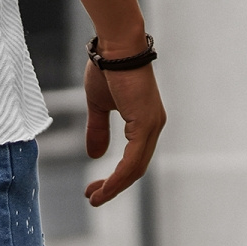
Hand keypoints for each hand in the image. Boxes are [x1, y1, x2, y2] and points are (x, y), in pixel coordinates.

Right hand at [83, 59, 165, 206]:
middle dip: (113, 187)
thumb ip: (98, 131)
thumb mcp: (99, 106)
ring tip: (95, 199)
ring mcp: (151, 126)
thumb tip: (95, 155)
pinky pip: (132, 161)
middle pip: (135, 169)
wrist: (115, 46)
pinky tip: (105, 188)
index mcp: (144, 122)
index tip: (94, 189)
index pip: (133, 159)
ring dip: (114, 187)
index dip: (114, 178)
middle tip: (93, 198)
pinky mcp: (145, 124)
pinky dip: (118, 178)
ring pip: (135, 169)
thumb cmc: (107, 67)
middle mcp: (153, 126)